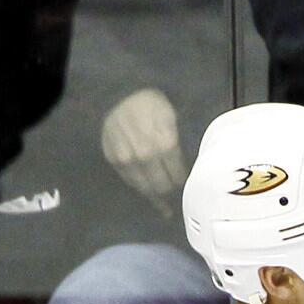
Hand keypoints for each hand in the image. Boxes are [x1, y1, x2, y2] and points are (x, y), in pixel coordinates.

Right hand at [101, 88, 185, 217]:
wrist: (119, 94)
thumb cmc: (152, 104)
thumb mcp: (173, 119)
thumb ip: (179, 144)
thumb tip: (189, 168)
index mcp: (165, 145)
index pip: (178, 175)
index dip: (184, 184)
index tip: (190, 188)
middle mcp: (146, 156)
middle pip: (162, 186)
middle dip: (171, 194)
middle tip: (179, 199)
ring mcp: (127, 160)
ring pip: (144, 188)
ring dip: (155, 198)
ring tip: (166, 209)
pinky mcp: (113, 160)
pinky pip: (130, 181)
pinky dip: (140, 188)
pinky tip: (148, 194)